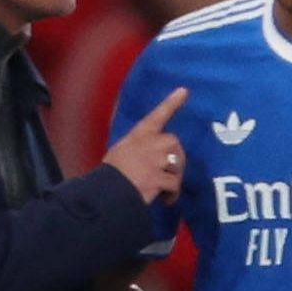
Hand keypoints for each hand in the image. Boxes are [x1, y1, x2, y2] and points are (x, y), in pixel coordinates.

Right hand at [103, 88, 188, 204]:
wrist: (108, 191)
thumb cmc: (111, 171)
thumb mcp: (120, 150)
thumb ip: (137, 147)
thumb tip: (146, 155)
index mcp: (139, 134)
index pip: (157, 114)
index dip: (171, 102)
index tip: (183, 91)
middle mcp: (151, 143)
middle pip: (174, 144)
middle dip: (175, 157)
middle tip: (169, 173)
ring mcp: (156, 160)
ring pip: (177, 165)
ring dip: (174, 177)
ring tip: (165, 189)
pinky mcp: (159, 178)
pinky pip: (174, 184)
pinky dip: (173, 194)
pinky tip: (166, 199)